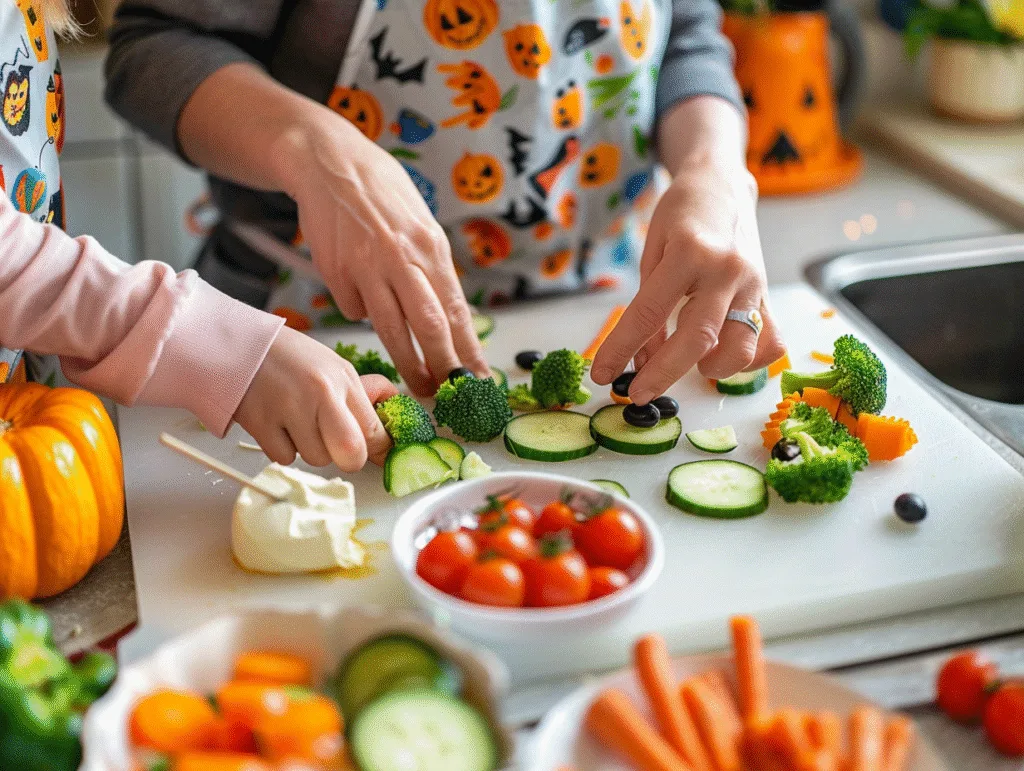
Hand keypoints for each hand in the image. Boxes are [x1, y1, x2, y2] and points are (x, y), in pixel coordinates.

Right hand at [233, 327, 398, 470]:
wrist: (237, 344)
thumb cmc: (289, 357)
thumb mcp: (333, 366)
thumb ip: (361, 397)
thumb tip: (391, 415)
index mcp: (343, 379)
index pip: (375, 430)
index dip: (379, 449)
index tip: (378, 454)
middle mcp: (320, 393)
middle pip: (351, 455)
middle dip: (348, 459)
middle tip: (337, 445)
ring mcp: (289, 409)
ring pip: (316, 459)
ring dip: (310, 448)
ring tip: (297, 421)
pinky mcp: (261, 423)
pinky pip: (284, 458)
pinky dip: (282, 448)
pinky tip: (277, 423)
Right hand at [277, 115, 488, 395]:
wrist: (331, 162)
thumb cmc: (383, 195)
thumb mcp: (422, 224)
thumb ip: (433, 269)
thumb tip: (452, 317)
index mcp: (430, 246)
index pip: (456, 310)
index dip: (469, 350)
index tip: (480, 379)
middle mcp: (402, 257)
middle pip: (429, 326)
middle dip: (443, 367)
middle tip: (451, 395)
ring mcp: (367, 266)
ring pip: (390, 328)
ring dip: (407, 363)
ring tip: (418, 386)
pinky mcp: (336, 271)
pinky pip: (354, 307)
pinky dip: (361, 312)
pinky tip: (361, 296)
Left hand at [591, 160, 784, 404]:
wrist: (724, 186)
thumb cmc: (681, 218)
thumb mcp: (652, 255)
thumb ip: (648, 308)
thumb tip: (642, 360)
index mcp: (689, 252)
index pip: (648, 313)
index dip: (621, 349)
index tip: (602, 374)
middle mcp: (727, 270)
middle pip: (696, 339)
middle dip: (661, 374)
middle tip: (637, 393)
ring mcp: (753, 285)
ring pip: (740, 348)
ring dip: (710, 369)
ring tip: (689, 366)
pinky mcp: (769, 296)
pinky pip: (769, 344)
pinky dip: (747, 361)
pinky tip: (723, 355)